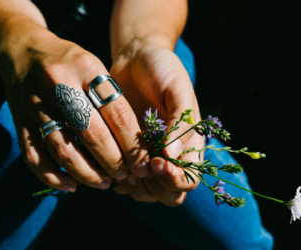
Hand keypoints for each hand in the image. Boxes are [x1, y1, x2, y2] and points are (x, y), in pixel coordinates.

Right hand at [0, 30, 149, 191]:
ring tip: (104, 183)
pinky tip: (71, 186)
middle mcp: (60, 86)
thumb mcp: (94, 66)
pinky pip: (34, 157)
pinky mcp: (19, 121)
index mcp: (87, 69)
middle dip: (113, 162)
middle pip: (92, 135)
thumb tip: (134, 144)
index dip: (133, 144)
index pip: (117, 114)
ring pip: (64, 150)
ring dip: (87, 173)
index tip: (142, 163)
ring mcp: (36, 105)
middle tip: (124, 176)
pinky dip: (53, 177)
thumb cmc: (69, 62)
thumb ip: (112, 98)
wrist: (23, 50)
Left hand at [110, 39, 203, 205]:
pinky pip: (124, 181)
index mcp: (189, 143)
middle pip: (169, 195)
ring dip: (135, 188)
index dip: (175, 179)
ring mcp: (147, 157)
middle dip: (156, 188)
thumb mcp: (177, 88)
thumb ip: (180, 122)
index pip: (190, 179)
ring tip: (124, 165)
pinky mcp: (127, 153)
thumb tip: (172, 156)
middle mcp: (170, 156)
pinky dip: (118, 179)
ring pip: (146, 193)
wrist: (136, 57)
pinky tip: (111, 161)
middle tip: (141, 167)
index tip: (158, 161)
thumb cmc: (162, 68)